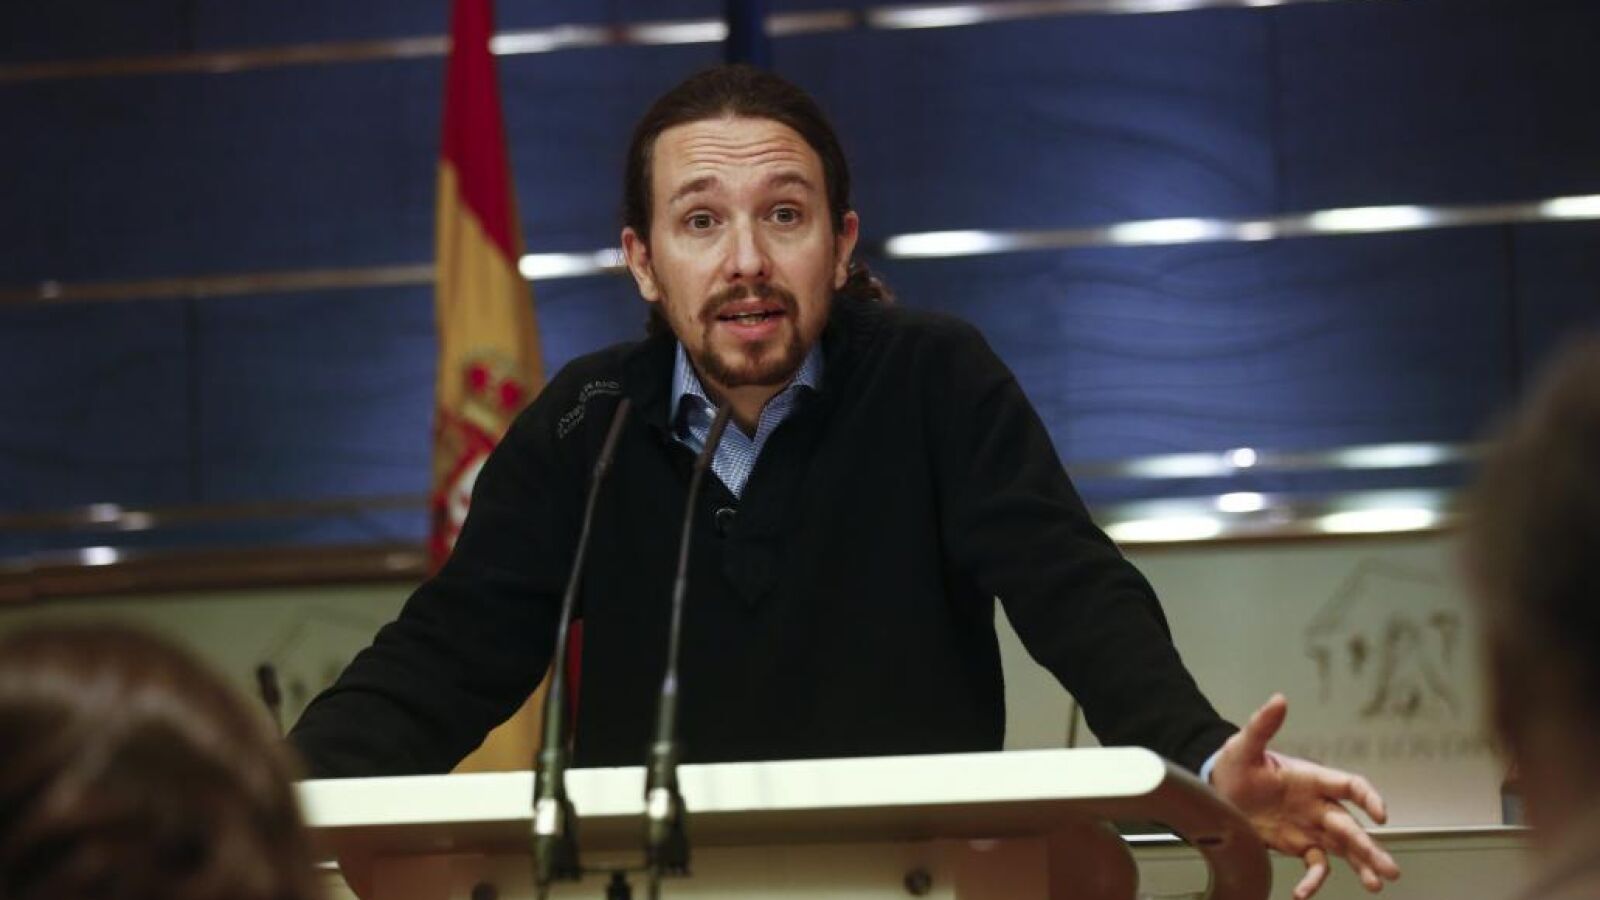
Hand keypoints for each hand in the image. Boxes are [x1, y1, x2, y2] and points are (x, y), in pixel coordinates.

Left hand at [1210, 694, 1401, 899]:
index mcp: (1312, 779)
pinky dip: (1313, 880)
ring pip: (1344, 848)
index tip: (1380, 815)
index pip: (1349, 786)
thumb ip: (1262, 725)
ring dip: (1361, 866)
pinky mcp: (1297, 845)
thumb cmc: (1235, 764)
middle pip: (1351, 827)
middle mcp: (1318, 805)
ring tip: (1377, 884)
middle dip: (1371, 847)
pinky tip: (1304, 893)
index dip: (1368, 798)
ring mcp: (1310, 827)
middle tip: (1389, 869)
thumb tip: (1278, 699)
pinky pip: (1314, 865)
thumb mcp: (1245, 746)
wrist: (1217, 788)